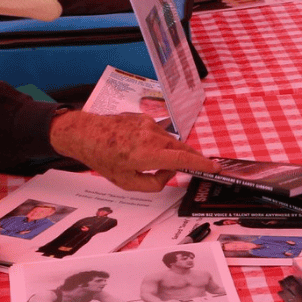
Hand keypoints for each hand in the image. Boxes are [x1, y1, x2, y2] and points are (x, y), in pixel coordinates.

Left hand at [49, 109, 215, 191]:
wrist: (85, 133)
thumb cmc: (103, 158)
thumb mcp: (127, 183)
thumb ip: (154, 183)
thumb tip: (169, 173)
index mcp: (148, 154)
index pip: (183, 159)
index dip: (202, 164)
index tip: (215, 168)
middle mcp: (152, 136)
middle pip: (182, 148)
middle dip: (194, 158)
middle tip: (202, 167)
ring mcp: (149, 124)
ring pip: (171, 141)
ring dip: (174, 151)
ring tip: (165, 163)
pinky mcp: (144, 118)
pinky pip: (160, 133)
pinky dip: (160, 143)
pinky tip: (146, 149)